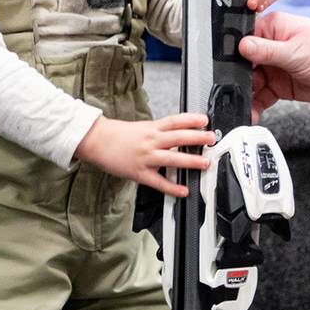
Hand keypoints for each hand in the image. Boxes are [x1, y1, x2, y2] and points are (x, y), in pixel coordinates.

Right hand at [75, 112, 216, 196]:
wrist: (97, 141)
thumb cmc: (117, 135)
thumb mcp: (140, 127)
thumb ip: (158, 131)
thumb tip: (176, 133)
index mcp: (151, 128)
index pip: (175, 121)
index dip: (191, 119)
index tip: (205, 120)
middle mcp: (151, 141)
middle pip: (178, 137)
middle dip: (197, 138)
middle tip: (212, 139)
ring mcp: (146, 157)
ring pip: (172, 159)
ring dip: (191, 161)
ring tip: (205, 163)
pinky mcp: (140, 173)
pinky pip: (159, 182)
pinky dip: (172, 187)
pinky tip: (184, 190)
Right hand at [237, 12, 309, 119]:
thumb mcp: (295, 51)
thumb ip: (266, 50)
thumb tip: (242, 45)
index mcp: (272, 29)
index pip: (243, 40)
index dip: (233, 56)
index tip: (226, 71)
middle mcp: (269, 47)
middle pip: (243, 64)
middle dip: (237, 80)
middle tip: (231, 94)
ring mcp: (272, 67)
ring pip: (250, 82)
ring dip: (245, 96)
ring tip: (240, 108)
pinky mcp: (278, 84)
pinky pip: (261, 96)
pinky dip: (255, 105)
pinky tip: (251, 114)